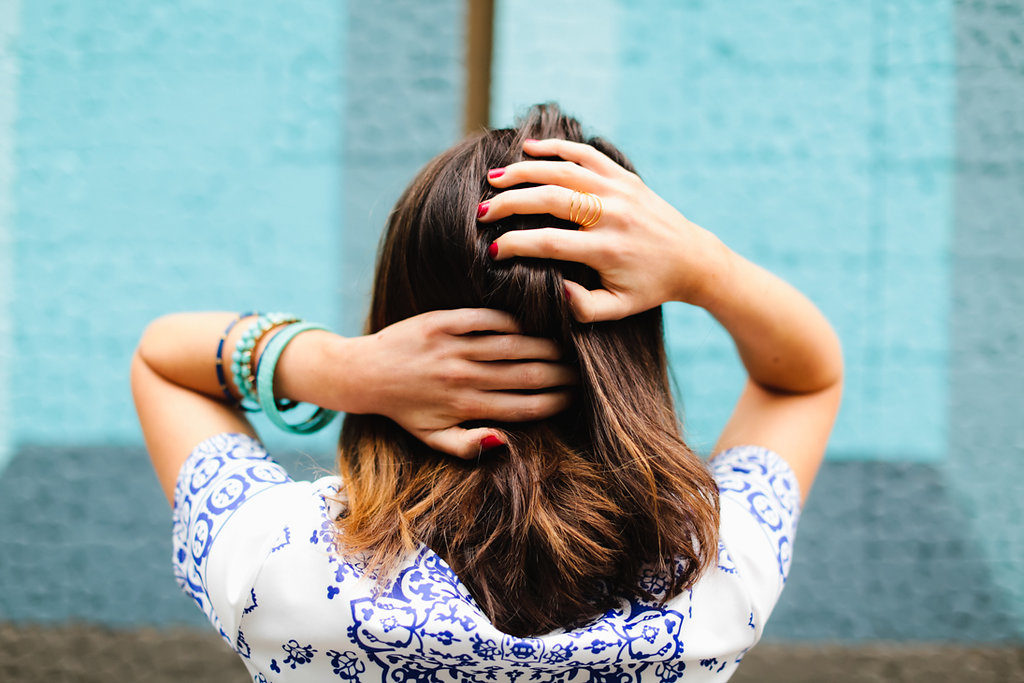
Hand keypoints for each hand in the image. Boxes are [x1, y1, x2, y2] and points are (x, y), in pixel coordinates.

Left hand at [342, 308, 576, 458]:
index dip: (554, 403)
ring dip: (544, 346)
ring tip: (565, 347)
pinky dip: (511, 320)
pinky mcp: (441, 322)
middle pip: (524, 376)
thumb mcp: (432, 438)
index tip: (573, 398)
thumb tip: (504, 440)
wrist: (366, 373)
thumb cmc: (406, 409)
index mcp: (464, 408)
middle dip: (559, 374)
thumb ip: (468, 446)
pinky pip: (485, 319)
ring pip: (511, 345)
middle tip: (580, 372)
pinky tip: (531, 323)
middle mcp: (461, 378)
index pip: (522, 407)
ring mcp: (452, 348)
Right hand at [478, 138, 731, 320]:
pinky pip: (586, 154)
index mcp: (607, 250)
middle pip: (551, 199)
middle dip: (510, 203)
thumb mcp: (618, 309)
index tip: (493, 251)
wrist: (691, 259)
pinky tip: (528, 148)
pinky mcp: (625, 177)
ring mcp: (619, 191)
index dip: (517, 245)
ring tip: (494, 178)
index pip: (550, 243)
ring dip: (525, 171)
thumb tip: (554, 289)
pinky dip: (556, 147)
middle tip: (481, 211)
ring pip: (564, 170)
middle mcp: (612, 215)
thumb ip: (583, 309)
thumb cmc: (648, 288)